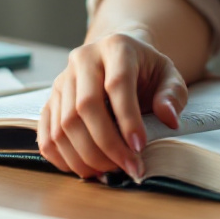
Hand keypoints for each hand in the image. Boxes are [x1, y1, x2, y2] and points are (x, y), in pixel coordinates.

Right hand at [37, 32, 189, 180]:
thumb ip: (172, 95)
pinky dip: (62, 158)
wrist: (118, 61)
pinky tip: (86, 169)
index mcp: (116, 47)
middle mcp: (83, 59)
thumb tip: (168, 119)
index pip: (117, 84)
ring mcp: (62, 80)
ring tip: (111, 171)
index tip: (140, 147)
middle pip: (85, 106)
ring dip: (86, 156)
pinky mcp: (50, 100)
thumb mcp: (168, 76)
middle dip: (107, 144)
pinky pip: (46, 134)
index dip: (128, 119)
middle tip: (128, 167)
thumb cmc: (146, 72)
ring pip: (64, 124)